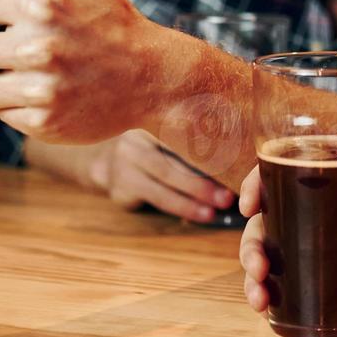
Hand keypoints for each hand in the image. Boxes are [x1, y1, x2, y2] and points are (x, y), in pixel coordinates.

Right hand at [88, 130, 234, 223]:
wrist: (103, 162)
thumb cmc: (149, 150)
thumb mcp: (163, 137)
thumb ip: (188, 143)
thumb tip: (231, 162)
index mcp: (151, 121)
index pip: (181, 134)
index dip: (207, 149)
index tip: (233, 162)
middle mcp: (135, 141)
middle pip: (171, 163)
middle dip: (200, 183)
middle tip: (227, 197)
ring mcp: (124, 164)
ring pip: (162, 185)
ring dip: (190, 202)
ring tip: (212, 213)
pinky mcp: (120, 189)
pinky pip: (155, 200)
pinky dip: (179, 208)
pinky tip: (198, 215)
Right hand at [236, 167, 336, 304]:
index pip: (289, 168)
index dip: (259, 182)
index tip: (248, 205)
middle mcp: (331, 206)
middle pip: (274, 217)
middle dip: (253, 242)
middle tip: (258, 266)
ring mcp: (335, 242)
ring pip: (280, 252)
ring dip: (258, 273)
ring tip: (259, 298)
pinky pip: (303, 281)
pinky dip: (280, 294)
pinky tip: (269, 310)